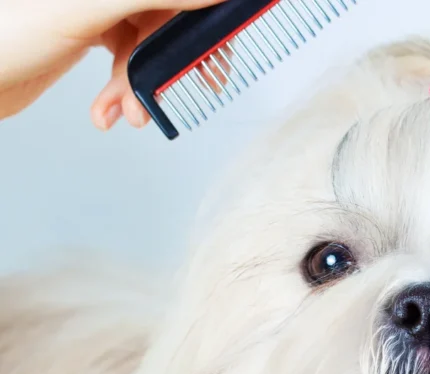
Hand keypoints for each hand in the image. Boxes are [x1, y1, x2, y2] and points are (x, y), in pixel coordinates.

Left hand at [0, 0, 224, 126]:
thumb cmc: (8, 34)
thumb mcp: (89, 10)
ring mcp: (98, 6)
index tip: (218, 51)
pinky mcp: (90, 33)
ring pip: (147, 44)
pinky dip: (122, 93)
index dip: (201, 19)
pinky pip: (126, 60)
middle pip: (165, 16)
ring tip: (128, 116)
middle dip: (170, 63)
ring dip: (141, 88)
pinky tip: (107, 114)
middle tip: (185, 93)